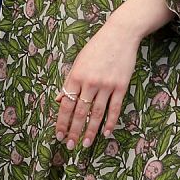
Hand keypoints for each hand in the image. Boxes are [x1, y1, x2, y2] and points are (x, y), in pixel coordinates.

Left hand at [54, 21, 139, 148]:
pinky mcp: (120, 86)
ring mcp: (106, 85)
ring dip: (90, 131)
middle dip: (73, 131)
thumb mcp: (78, 62)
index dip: (62, 121)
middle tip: (69, 145)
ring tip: (86, 143)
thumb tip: (58, 99)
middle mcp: (90, 82)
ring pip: (96, 113)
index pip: (66, 104)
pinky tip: (105, 132)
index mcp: (76, 75)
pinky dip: (110, 122)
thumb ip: (69, 81)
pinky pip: (114, 108)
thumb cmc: (97, 47)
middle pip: (80, 112)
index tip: (58, 134)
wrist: (120, 34)